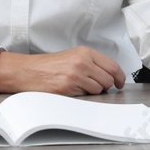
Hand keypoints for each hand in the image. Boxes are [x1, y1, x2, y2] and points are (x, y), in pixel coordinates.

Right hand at [0, 46, 125, 95]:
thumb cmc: (50, 65)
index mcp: (85, 52)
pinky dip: (82, 95)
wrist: (30, 71)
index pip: (112, 66)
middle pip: (108, 79)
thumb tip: (109, 75)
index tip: (120, 82)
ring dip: (93, 91)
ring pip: (98, 89)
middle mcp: (83, 62)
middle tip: (98, 87)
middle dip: (106, 86)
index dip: (119, 77)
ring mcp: (76, 75)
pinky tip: (71, 89)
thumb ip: (91, 62)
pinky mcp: (69, 88)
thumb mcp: (73, 56)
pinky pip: (85, 96)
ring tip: (79, 86)